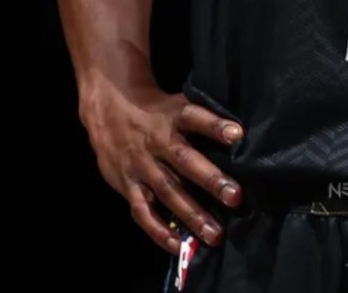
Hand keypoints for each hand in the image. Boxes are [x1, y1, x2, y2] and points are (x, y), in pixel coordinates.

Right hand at [80, 81, 244, 252]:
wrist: (108, 109)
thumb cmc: (156, 111)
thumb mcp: (178, 104)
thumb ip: (204, 117)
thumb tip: (239, 134)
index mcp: (173, 117)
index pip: (195, 117)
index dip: (215, 126)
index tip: (237, 135)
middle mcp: (157, 142)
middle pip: (185, 161)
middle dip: (210, 180)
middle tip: (235, 197)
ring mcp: (141, 166)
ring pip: (167, 191)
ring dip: (192, 214)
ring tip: (214, 234)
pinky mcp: (127, 185)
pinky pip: (142, 211)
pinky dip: (158, 230)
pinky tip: (178, 244)